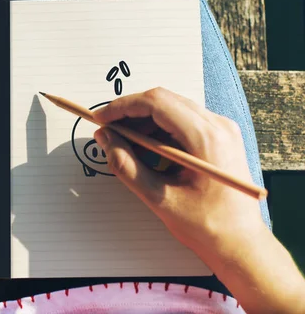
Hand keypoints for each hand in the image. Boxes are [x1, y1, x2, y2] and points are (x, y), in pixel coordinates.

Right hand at [91, 87, 266, 262]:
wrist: (243, 245)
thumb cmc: (207, 227)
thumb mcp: (158, 197)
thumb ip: (126, 165)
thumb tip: (104, 138)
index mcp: (206, 138)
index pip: (156, 103)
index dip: (123, 107)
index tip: (101, 118)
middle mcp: (218, 125)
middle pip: (164, 100)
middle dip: (131, 112)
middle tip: (108, 129)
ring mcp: (222, 128)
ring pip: (172, 107)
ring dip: (144, 121)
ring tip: (125, 143)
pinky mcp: (220, 135)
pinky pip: (183, 119)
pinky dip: (160, 129)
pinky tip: (146, 149)